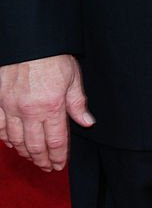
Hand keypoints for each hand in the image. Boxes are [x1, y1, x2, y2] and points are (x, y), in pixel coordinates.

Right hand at [0, 55, 94, 171]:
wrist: (28, 40)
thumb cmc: (53, 56)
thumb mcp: (73, 76)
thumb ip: (78, 102)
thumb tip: (87, 122)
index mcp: (52, 106)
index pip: (56, 141)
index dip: (59, 157)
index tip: (61, 164)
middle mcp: (30, 111)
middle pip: (35, 146)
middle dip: (43, 160)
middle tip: (48, 167)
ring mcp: (11, 107)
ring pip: (16, 141)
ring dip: (26, 153)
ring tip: (33, 158)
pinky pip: (0, 128)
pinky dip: (6, 140)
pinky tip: (13, 143)